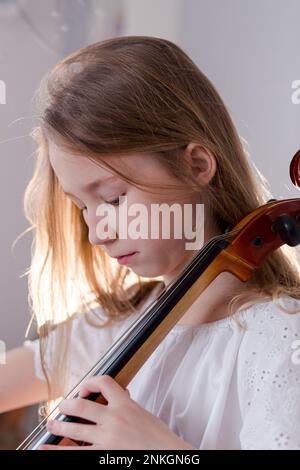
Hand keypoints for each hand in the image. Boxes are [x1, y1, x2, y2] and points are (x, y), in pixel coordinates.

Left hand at [39, 375, 194, 449]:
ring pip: (75, 428)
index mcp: (126, 405)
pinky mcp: (104, 456)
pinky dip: (57, 452)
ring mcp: (107, 438)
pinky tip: (46, 451)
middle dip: (66, 405)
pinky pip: (76, 454)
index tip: (82, 389)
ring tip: (52, 426)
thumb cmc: (159, 438)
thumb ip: (127, 407)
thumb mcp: (144, 414)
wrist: (169, 455)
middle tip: (61, 408)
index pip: (104, 382)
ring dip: (59, 426)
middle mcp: (114, 419)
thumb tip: (115, 403)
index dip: (89, 382)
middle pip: (81, 405)